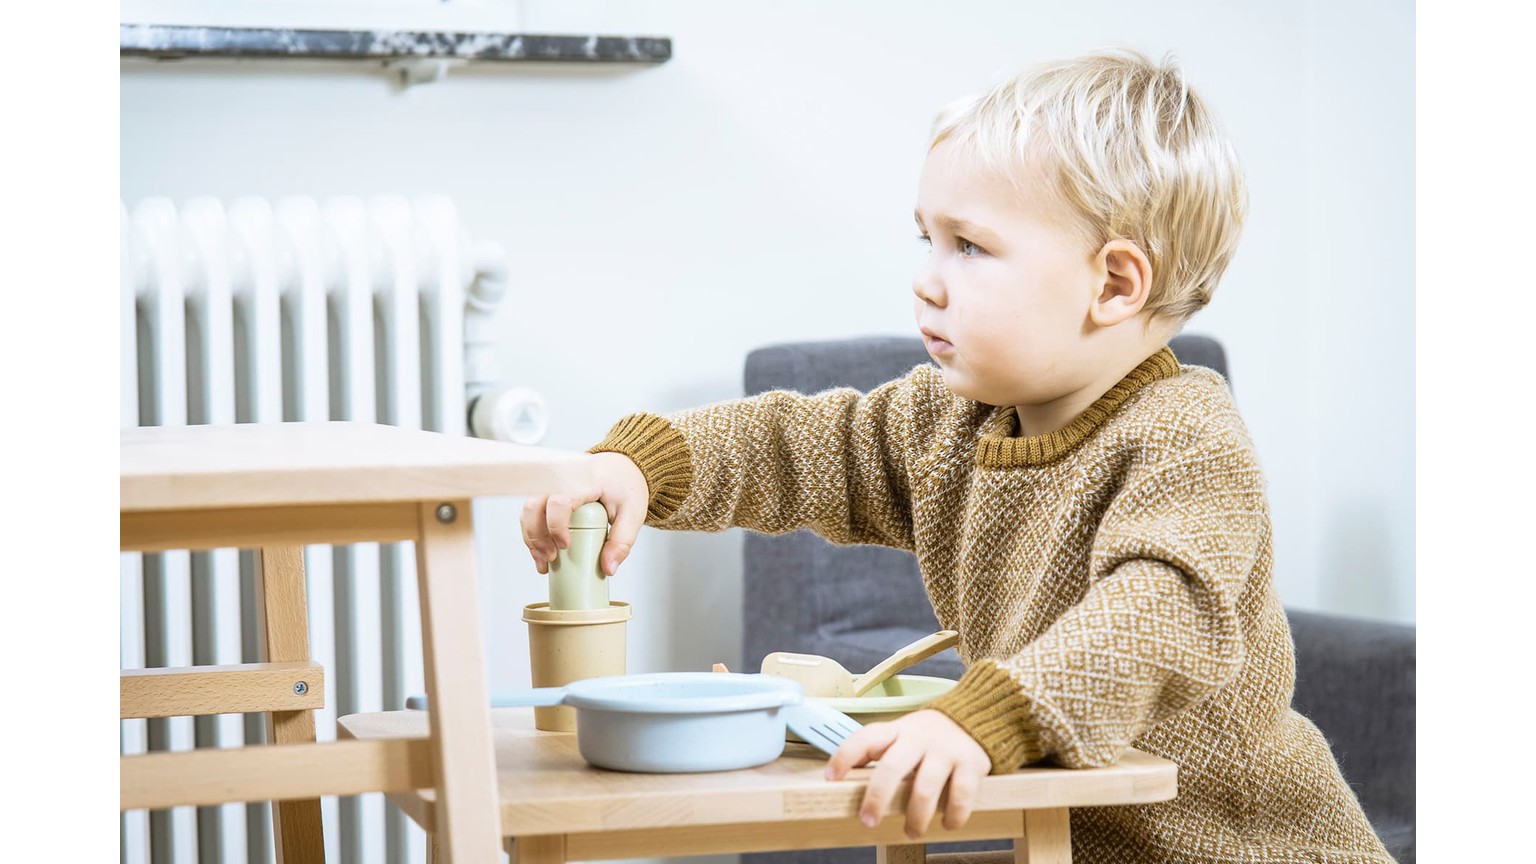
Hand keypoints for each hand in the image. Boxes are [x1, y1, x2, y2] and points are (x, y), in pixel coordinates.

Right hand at [520, 452, 648, 575]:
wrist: (620, 467)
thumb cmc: (625, 485)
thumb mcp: (633, 513)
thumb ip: (622, 541)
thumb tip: (608, 568)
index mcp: (584, 479)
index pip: (560, 501)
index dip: (556, 526)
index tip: (564, 546)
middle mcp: (562, 477)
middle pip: (535, 506)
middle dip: (537, 537)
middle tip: (551, 559)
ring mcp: (551, 483)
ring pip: (528, 510)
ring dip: (531, 538)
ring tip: (544, 561)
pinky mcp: (546, 491)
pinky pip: (531, 512)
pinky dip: (532, 533)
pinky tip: (540, 551)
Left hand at [824, 709, 991, 839]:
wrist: (971, 721)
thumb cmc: (926, 738)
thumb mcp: (898, 736)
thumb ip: (875, 753)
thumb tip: (840, 777)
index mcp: (896, 731)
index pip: (865, 738)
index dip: (845, 756)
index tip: (832, 777)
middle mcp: (918, 738)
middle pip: (892, 767)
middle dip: (877, 797)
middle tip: (868, 821)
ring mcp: (945, 751)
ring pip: (925, 788)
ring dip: (916, 817)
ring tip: (912, 831)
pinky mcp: (971, 765)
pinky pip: (960, 796)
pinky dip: (952, 816)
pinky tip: (947, 824)